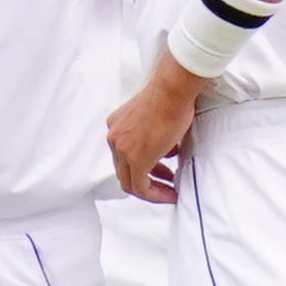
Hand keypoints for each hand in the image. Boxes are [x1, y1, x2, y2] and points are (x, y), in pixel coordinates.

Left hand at [106, 58, 202, 202]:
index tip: (160, 169)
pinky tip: (171, 193)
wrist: (171, 91)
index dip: (142, 165)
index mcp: (116, 125)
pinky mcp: (135, 159)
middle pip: (124, 169)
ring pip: (130, 182)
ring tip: (170, 190)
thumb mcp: (155, 116)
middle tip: (166, 181)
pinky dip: (155, 194)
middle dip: (147, 178)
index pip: (123, 155)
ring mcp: (122, 149)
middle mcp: (114, 137)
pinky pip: (140, 187)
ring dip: (152, 189)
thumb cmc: (169, 96)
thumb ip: (154, 134)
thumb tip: (166, 151)